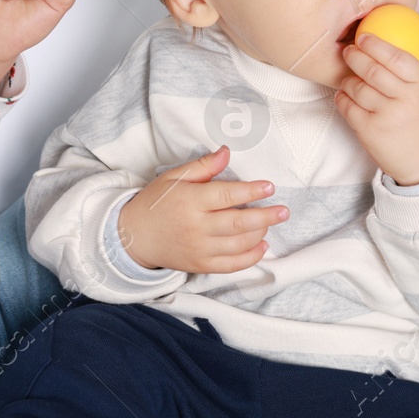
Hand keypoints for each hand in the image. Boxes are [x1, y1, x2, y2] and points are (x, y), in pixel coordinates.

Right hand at [116, 146, 287, 273]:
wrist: (134, 237)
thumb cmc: (155, 203)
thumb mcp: (173, 178)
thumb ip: (202, 166)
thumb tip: (226, 152)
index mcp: (190, 201)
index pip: (227, 195)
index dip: (251, 190)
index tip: (269, 186)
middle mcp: (196, 227)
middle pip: (238, 223)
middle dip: (265, 216)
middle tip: (283, 211)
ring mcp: (199, 249)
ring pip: (238, 244)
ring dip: (259, 234)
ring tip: (270, 223)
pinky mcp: (201, 265)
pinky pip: (232, 264)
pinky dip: (251, 257)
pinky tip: (262, 246)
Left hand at [335, 32, 418, 185]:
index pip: (398, 57)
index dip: (377, 44)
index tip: (364, 37)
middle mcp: (406, 100)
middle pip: (373, 70)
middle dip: (355, 56)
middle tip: (349, 51)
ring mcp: (387, 116)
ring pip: (357, 88)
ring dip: (348, 79)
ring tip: (349, 78)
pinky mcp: (370, 131)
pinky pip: (348, 107)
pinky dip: (342, 98)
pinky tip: (345, 95)